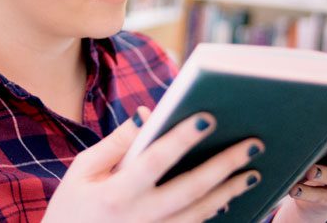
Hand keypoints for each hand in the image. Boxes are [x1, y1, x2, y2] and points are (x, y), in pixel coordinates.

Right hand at [43, 107, 264, 222]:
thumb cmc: (72, 206)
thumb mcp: (83, 170)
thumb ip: (117, 143)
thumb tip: (148, 114)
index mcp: (115, 194)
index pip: (155, 161)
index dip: (181, 139)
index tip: (208, 117)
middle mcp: (137, 218)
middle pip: (190, 189)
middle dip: (224, 165)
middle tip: (253, 144)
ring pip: (199, 214)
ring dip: (229, 191)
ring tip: (253, 171)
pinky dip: (213, 213)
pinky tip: (230, 197)